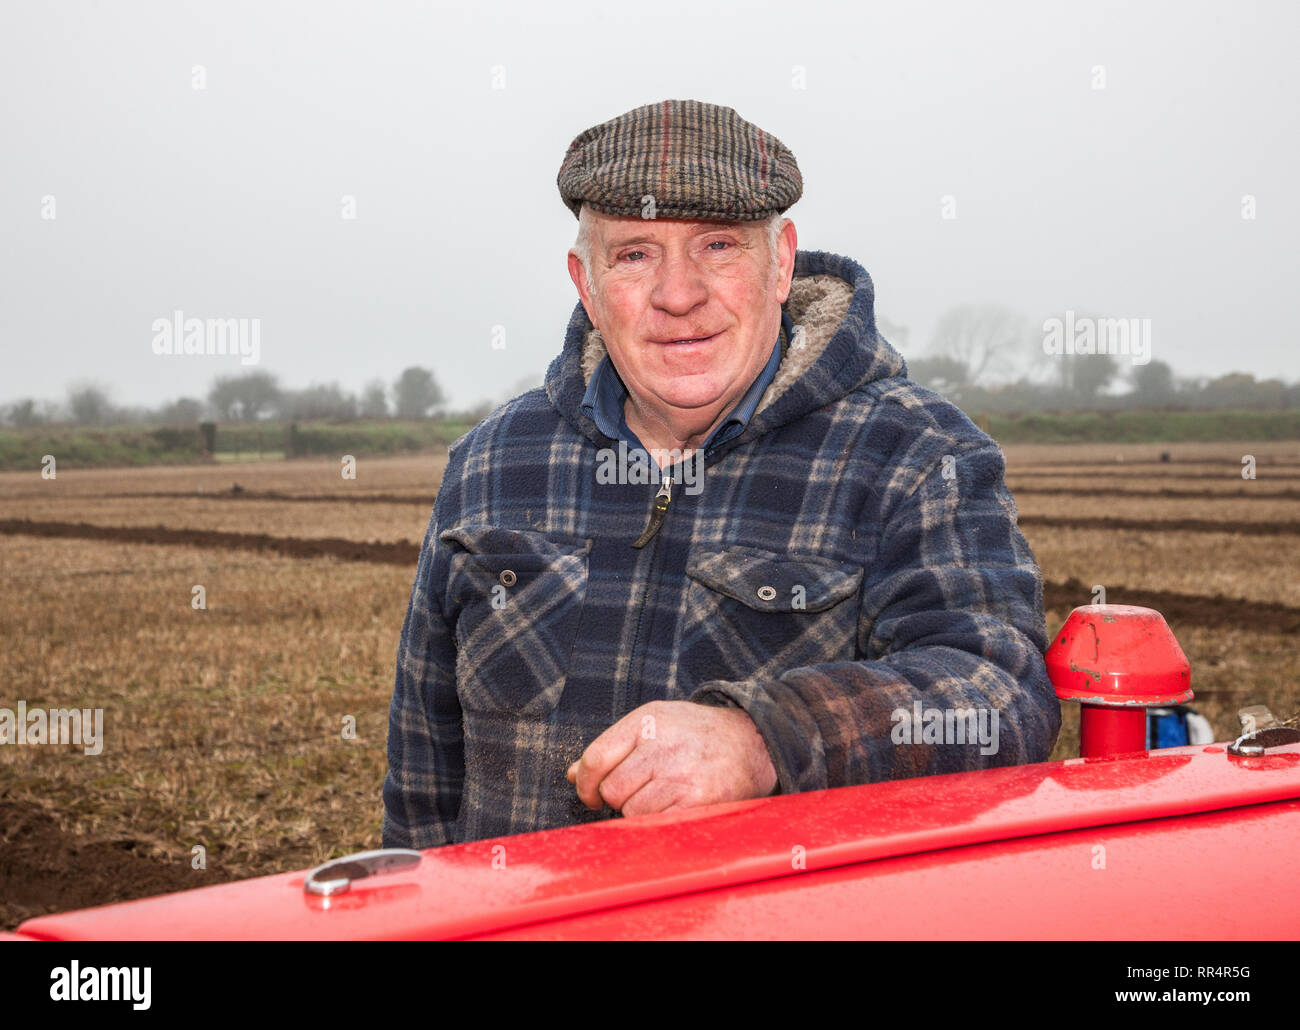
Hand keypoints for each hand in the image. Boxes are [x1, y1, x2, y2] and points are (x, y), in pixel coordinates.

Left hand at [566, 700, 778, 816]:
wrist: (751, 741)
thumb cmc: (693, 734)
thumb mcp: (652, 724)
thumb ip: (612, 747)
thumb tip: (572, 775)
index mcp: (646, 721)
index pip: (595, 759)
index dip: (585, 784)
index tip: (590, 794)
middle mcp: (662, 744)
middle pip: (612, 789)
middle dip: (616, 798)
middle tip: (635, 792)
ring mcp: (681, 773)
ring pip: (632, 811)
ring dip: (638, 811)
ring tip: (659, 796)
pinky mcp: (698, 799)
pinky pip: (657, 823)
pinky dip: (658, 821)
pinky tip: (671, 807)